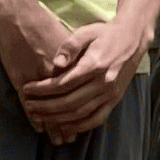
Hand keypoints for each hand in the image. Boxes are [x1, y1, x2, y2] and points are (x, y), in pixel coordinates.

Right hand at [0, 1, 88, 128]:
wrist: (18, 13)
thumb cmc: (43, 22)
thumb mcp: (70, 37)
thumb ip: (77, 59)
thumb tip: (85, 75)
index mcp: (71, 65)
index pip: (79, 95)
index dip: (81, 111)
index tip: (82, 124)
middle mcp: (57, 75)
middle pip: (67, 106)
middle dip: (67, 124)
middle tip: (68, 139)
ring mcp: (38, 78)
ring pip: (49, 108)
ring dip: (52, 123)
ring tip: (56, 138)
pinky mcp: (21, 78)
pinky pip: (29, 104)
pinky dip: (34, 116)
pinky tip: (38, 126)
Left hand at [23, 11, 149, 140]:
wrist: (133, 38)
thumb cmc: (106, 34)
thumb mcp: (86, 32)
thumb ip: (70, 46)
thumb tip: (57, 63)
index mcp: (94, 65)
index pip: (63, 84)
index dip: (42, 89)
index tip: (27, 89)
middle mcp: (103, 83)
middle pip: (69, 102)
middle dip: (45, 107)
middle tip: (29, 106)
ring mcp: (110, 94)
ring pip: (80, 113)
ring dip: (58, 119)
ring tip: (40, 117)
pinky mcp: (115, 100)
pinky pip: (97, 119)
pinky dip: (80, 126)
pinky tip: (65, 127)